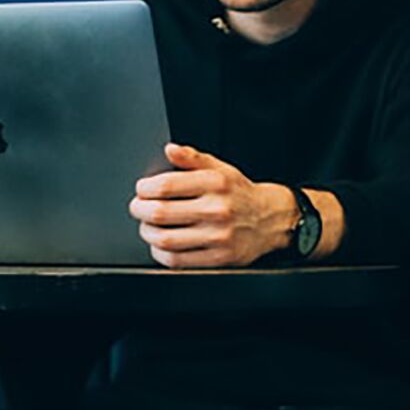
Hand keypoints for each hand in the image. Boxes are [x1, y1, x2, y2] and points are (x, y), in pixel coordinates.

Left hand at [130, 143, 294, 267]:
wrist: (271, 219)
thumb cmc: (240, 194)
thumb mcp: (220, 168)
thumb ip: (192, 157)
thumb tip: (170, 149)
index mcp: (215, 183)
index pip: (166, 185)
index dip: (145, 189)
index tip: (141, 190)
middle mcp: (217, 209)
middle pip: (161, 213)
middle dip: (140, 210)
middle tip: (138, 208)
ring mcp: (218, 236)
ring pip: (166, 239)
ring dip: (147, 233)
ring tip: (147, 227)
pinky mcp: (219, 258)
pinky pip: (178, 260)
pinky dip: (161, 253)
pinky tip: (160, 245)